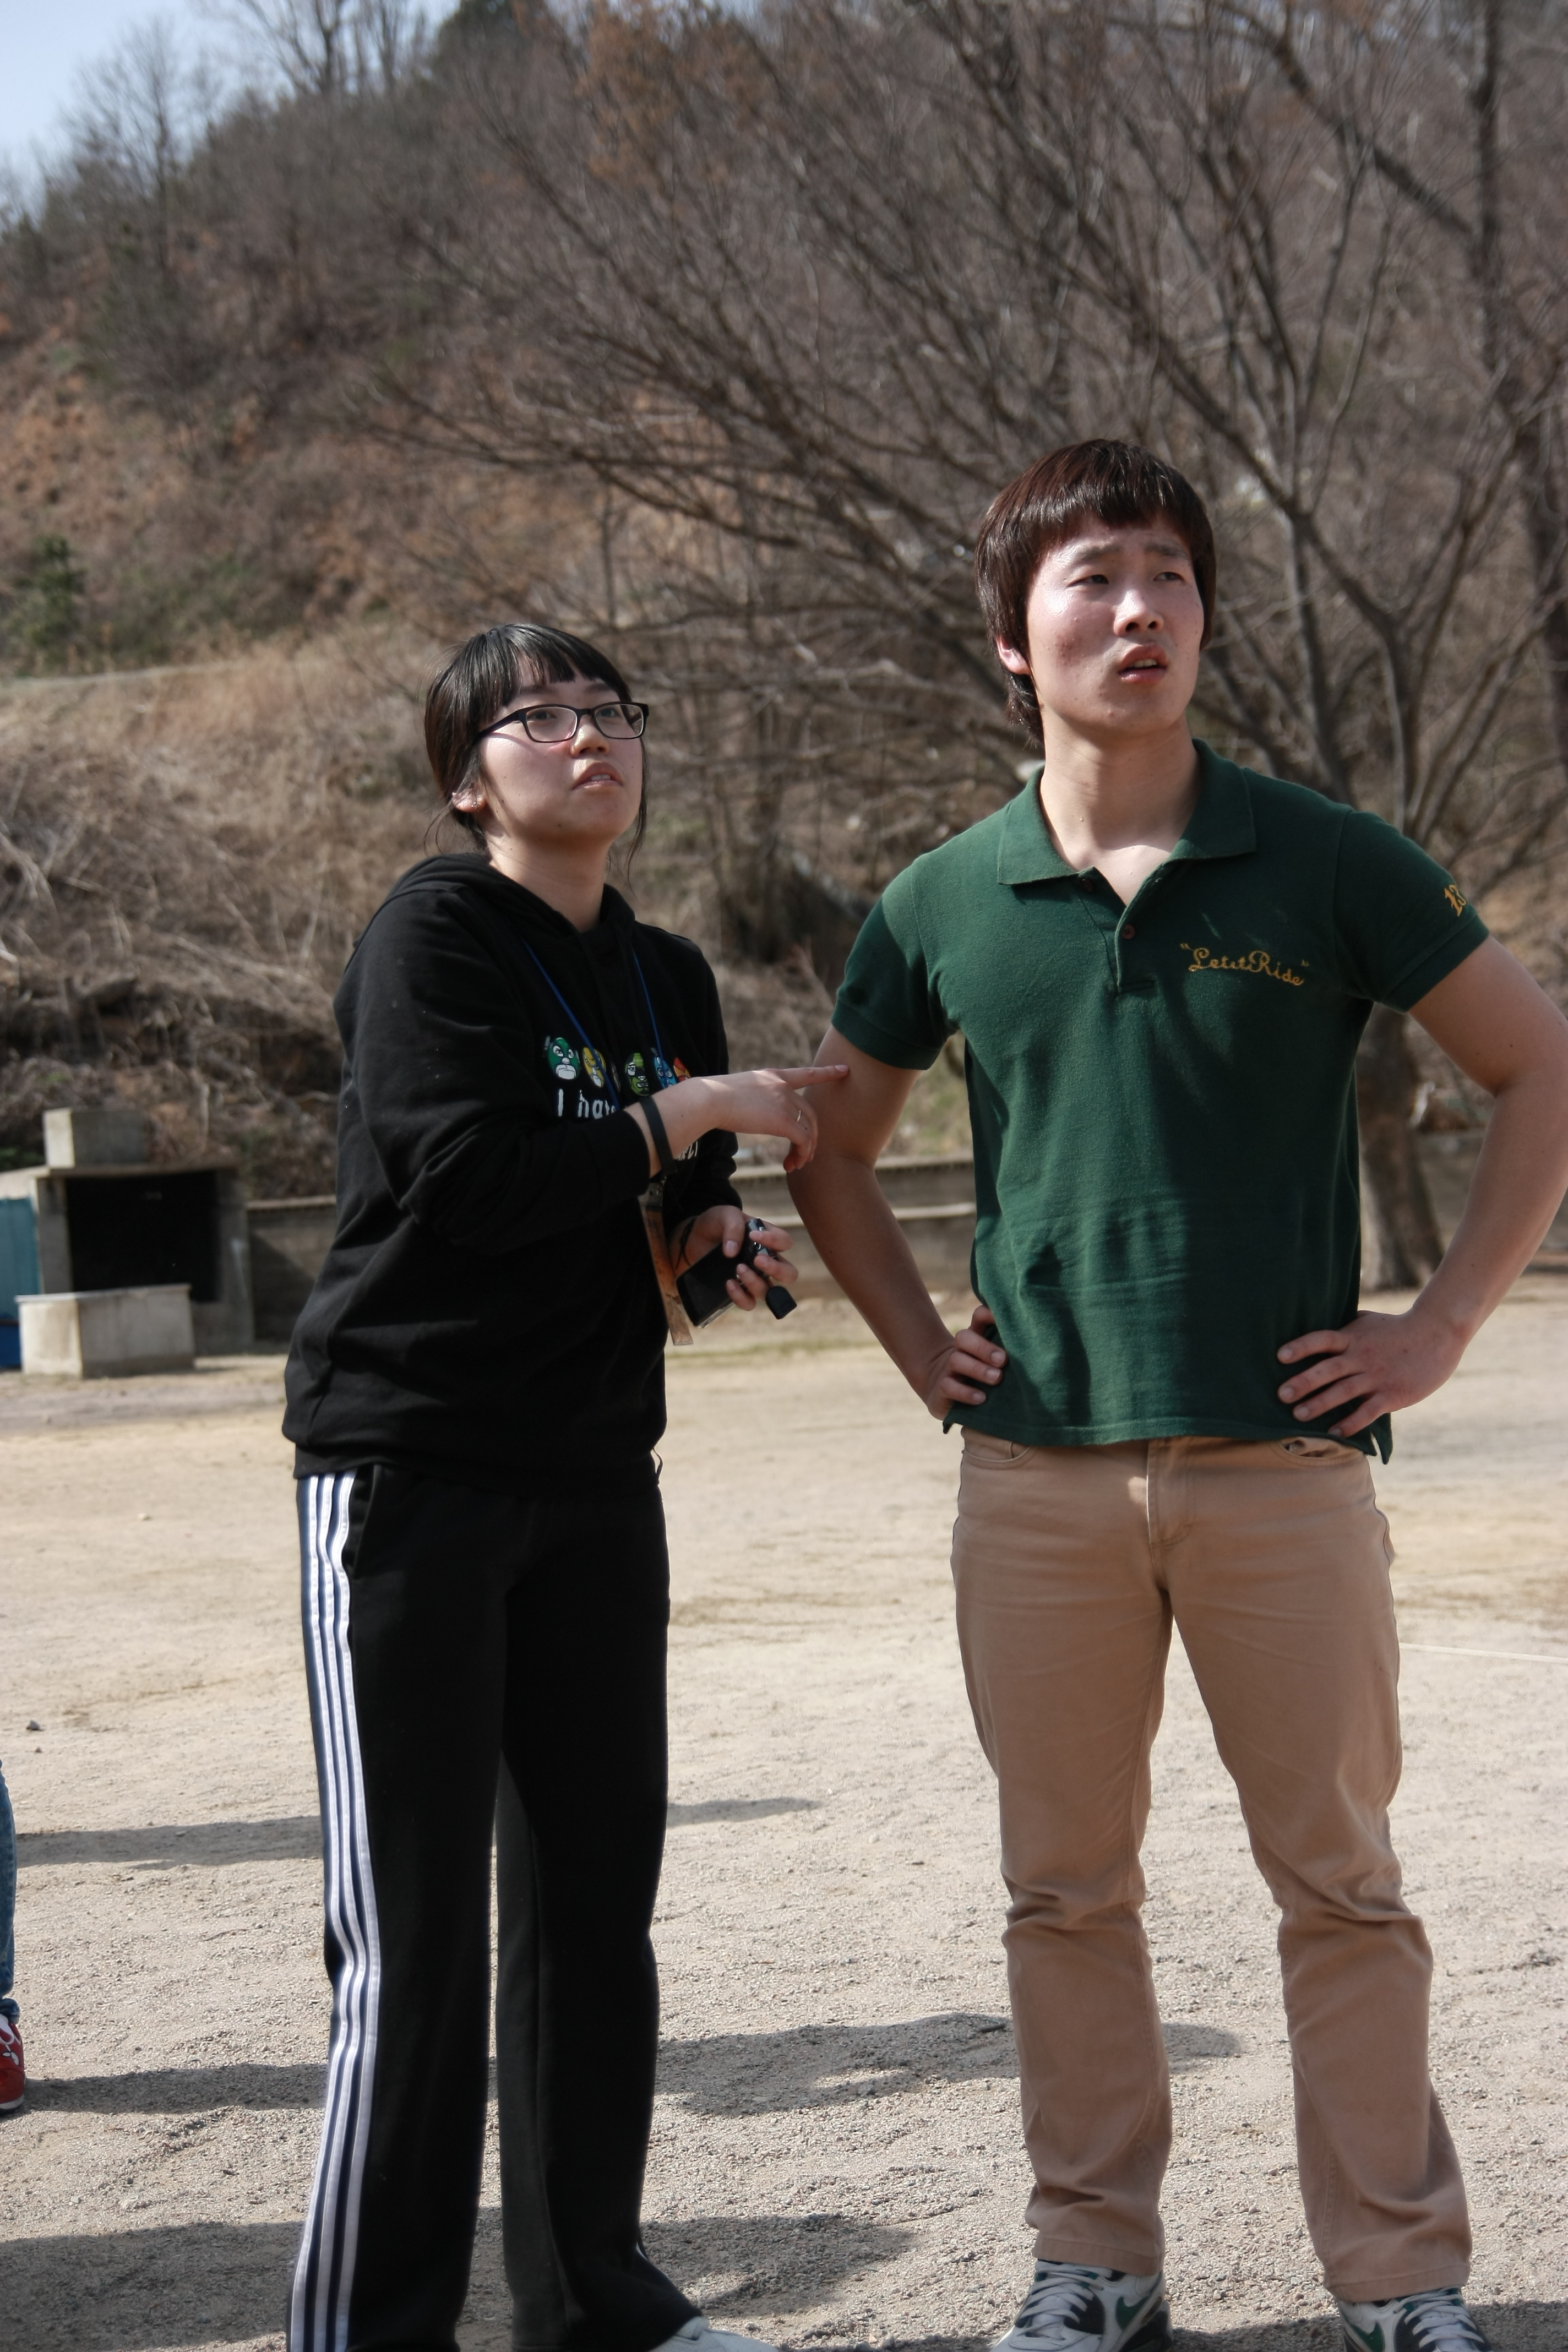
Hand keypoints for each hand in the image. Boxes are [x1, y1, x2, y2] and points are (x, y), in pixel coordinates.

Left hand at [670, 1206, 799, 1310]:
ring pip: (770, 1291)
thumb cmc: (715, 1224)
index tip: (753, 1235)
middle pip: (789, 1274)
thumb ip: (733, 1226)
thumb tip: (732, 1252)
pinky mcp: (739, 1290)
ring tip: (738, 1269)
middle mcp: (766, 1261)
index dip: (774, 1241)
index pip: (785, 1242)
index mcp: (768, 1239)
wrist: (693, 1238)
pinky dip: (741, 1296)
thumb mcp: (725, 1215)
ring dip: (756, 1282)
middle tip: (757, 1260)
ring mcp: (754, 1278)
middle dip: (777, 1269)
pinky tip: (729, 1283)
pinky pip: (749, 1303)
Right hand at [672, 1064, 847, 1172]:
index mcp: (773, 1076)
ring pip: (808, 1128)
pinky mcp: (782, 1119)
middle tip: (805, 1154)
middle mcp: (782, 1086)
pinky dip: (801, 1153)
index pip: (806, 1073)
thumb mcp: (739, 1091)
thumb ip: (755, 1099)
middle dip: (812, 1135)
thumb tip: (752, 1113)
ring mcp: (784, 1101)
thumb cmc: (713, 1099)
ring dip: (806, 1149)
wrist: (708, 1099)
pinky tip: (792, 1164)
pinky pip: (802, 1140)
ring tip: (797, 1163)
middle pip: (810, 1112)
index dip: (827, 1073)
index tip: (844, 1069)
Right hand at [914, 1304, 1006, 1419]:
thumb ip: (1009, 1350)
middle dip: (984, 1348)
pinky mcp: (942, 1388)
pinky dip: (965, 1392)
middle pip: (964, 1337)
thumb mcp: (995, 1358)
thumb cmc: (982, 1371)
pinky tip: (981, 1398)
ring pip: (956, 1360)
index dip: (989, 1314)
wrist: (943, 1388)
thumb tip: (1039, 1348)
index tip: (1007, 1321)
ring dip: (978, 1369)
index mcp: (976, 1337)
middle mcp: (961, 1349)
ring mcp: (949, 1368)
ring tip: (997, 1378)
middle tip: (1003, 1359)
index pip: (979, 1317)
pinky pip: (948, 1386)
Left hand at [1275, 1306, 1467, 1436]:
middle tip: (1281, 1395)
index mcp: (1353, 1337)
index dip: (1300, 1347)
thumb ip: (1344, 1327)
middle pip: (1327, 1370)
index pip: (1321, 1340)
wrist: (1437, 1334)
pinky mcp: (1392, 1395)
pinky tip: (1334, 1431)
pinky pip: (1367, 1412)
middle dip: (1302, 1383)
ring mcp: (1377, 1377)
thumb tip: (1318, 1326)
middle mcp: (1361, 1357)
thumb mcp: (1367, 1321)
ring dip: (1319, 1404)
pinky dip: (1350, 1423)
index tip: (1280, 1356)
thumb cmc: (1397, 1328)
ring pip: (1343, 1392)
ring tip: (1298, 1415)